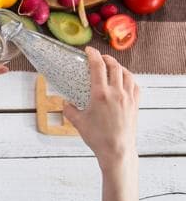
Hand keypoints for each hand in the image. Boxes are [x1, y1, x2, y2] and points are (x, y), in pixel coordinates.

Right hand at [64, 47, 139, 170]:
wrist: (117, 150)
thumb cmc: (97, 137)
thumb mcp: (78, 122)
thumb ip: (69, 110)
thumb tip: (65, 103)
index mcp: (100, 94)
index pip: (98, 67)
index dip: (93, 55)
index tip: (89, 50)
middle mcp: (116, 92)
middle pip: (114, 66)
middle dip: (106, 58)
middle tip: (99, 57)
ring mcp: (128, 97)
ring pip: (126, 73)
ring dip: (118, 66)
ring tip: (112, 66)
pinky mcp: (135, 104)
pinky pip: (134, 84)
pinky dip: (129, 78)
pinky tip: (124, 80)